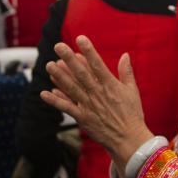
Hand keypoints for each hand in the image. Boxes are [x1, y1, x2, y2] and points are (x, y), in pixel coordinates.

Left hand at [40, 35, 153, 171]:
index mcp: (110, 85)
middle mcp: (98, 94)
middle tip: (58, 46)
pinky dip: (55, 101)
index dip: (88, 51)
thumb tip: (125, 55)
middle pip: (81, 74)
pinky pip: (67, 108)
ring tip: (49, 65)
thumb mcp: (132, 91)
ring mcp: (89, 106)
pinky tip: (45, 93)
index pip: (97, 64)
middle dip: (69, 59)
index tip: (80, 38)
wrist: (129, 139)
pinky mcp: (83, 118)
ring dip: (59, 76)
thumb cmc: (132, 114)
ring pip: (71, 88)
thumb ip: (126, 72)